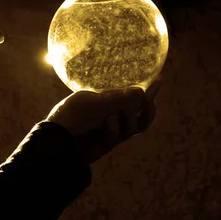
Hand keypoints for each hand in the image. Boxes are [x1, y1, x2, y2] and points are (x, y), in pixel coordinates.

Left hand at [45, 77, 160, 163]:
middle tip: (146, 104)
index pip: (130, 91)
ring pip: (136, 124)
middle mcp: (112, 111)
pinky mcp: (111, 141)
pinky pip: (123, 133)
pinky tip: (103, 126)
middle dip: (146, 108)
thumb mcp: (96, 103)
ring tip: (112, 116)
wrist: (60, 141)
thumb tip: (142, 92)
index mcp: (106, 97)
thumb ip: (120, 98)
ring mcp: (113, 127)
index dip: (147, 87)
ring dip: (128, 119)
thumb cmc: (73, 115)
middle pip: (140, 109)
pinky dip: (114, 129)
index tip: (160, 78)